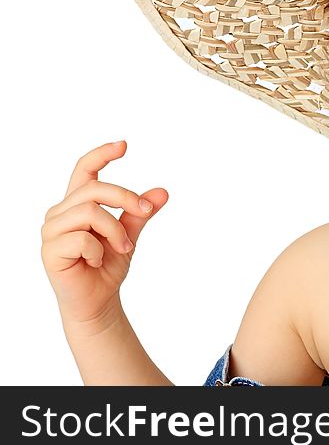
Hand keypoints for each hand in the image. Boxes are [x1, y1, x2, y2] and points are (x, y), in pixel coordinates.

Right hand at [41, 141, 168, 326]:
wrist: (99, 299)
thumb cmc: (108, 265)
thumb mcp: (129, 234)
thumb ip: (140, 213)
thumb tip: (163, 192)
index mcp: (77, 204)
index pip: (84, 170)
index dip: (101, 154)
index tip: (124, 145)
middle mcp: (61, 213)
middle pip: (95, 189)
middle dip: (127, 198)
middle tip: (146, 212)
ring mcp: (52, 231)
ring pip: (90, 212)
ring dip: (115, 231)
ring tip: (123, 247)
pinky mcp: (50, 251)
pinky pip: (82, 239)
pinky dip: (99, 251)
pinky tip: (96, 262)